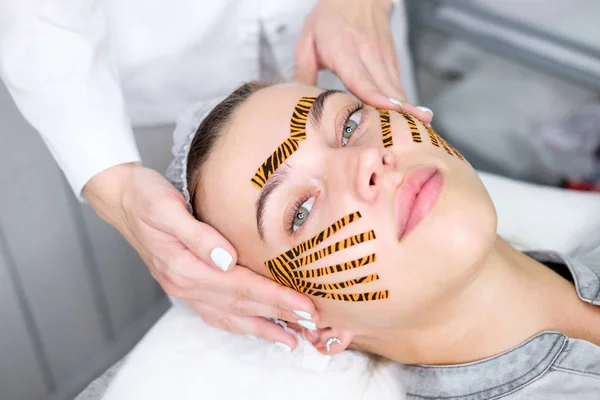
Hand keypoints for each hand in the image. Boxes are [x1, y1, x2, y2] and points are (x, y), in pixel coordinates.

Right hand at [83, 163, 317, 349]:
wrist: (121, 199)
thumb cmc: (145, 198)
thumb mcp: (166, 207)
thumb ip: (198, 235)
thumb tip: (227, 259)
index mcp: (183, 265)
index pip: (240, 286)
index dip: (274, 298)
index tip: (303, 306)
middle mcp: (184, 283)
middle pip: (240, 304)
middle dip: (278, 315)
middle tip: (311, 323)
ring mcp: (183, 288)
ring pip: (229, 315)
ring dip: (261, 328)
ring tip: (290, 339)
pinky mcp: (185, 284)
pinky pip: (215, 313)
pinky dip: (238, 324)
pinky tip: (254, 328)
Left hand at [294, 0, 431, 122]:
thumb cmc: (330, 19)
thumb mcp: (307, 39)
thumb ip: (303, 70)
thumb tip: (301, 100)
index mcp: (343, 49)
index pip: (360, 78)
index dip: (375, 95)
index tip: (389, 109)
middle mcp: (367, 52)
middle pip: (385, 86)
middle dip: (401, 107)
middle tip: (415, 127)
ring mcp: (383, 55)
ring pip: (395, 86)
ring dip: (408, 105)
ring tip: (422, 123)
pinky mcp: (392, 59)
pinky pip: (397, 84)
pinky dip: (404, 100)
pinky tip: (411, 115)